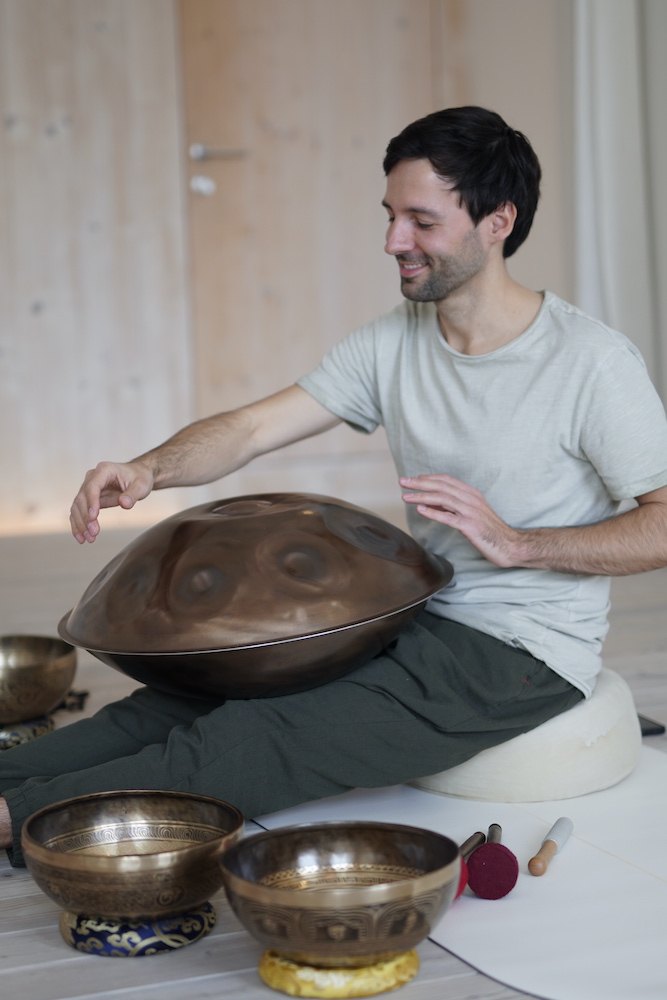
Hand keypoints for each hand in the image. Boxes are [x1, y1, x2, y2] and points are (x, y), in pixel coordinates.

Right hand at [69, 460, 154, 543]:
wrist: (138, 476)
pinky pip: (79, 512)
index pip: (93, 486)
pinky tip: (81, 537)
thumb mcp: (141, 485)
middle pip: (82, 498)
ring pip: (77, 506)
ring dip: (80, 524)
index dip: (91, 502)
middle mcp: (92, 477)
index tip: (94, 517)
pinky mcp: (88, 499)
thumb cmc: (140, 478)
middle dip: (86, 517)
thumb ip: (133, 494)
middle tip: (93, 533)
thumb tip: (124, 504)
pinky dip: (78, 524)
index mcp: (104, 470)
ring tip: (88, 539)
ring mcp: (88, 488)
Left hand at [400, 473, 520, 566]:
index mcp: (471, 494)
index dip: (427, 478)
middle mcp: (471, 499)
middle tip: (403, 482)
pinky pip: (448, 517)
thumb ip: (451, 507)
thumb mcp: (470, 513)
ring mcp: (471, 512)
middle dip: (420, 483)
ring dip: (422, 496)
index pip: (445, 480)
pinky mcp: (470, 526)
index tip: (412, 479)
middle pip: (441, 486)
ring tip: (406, 496)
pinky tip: (421, 510)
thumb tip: (429, 502)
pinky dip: (433, 512)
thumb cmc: (489, 531)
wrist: (510, 545)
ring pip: (443, 498)